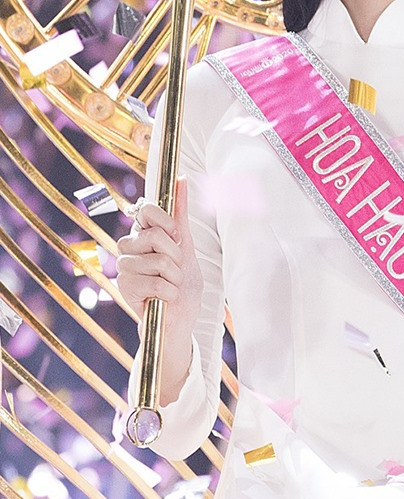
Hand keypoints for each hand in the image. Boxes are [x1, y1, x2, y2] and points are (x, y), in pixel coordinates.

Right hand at [116, 176, 202, 334]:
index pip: (146, 209)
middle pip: (155, 235)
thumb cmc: (183, 284)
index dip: (166, 221)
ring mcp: (124, 267)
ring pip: (158, 260)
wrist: (180, 319)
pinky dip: (170, 293)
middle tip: (175, 270)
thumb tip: (181, 178)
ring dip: (175, 277)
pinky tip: (164, 298)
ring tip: (170, 286)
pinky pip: (155, 282)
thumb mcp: (186, 246)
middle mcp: (128, 247)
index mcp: (142, 234)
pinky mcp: (124, 287)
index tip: (177, 237)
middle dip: (176, 256)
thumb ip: (180, 214)